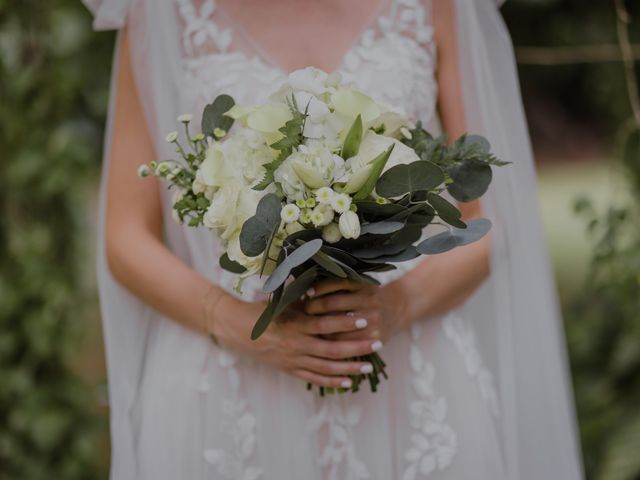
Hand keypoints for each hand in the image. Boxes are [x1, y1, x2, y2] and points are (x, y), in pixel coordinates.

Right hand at [208, 293, 379, 388]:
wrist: (237, 330)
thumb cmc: (262, 310)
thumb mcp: (284, 301)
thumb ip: (306, 296)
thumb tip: (328, 282)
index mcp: (295, 324)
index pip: (325, 324)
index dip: (345, 323)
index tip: (364, 319)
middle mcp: (296, 344)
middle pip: (332, 349)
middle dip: (357, 347)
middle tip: (377, 343)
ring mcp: (293, 359)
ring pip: (326, 367)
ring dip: (349, 368)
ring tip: (368, 367)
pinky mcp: (290, 370)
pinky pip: (313, 379)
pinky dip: (330, 381)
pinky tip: (346, 383)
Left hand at [304, 279, 411, 344]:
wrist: (400, 307)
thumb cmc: (372, 294)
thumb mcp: (361, 283)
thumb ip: (338, 285)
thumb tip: (308, 289)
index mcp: (364, 288)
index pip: (335, 288)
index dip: (318, 292)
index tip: (307, 294)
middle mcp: (369, 304)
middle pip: (333, 307)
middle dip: (315, 308)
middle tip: (305, 309)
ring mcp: (373, 323)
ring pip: (338, 330)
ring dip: (320, 329)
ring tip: (309, 326)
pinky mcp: (374, 340)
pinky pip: (347, 345)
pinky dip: (333, 344)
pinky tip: (324, 341)